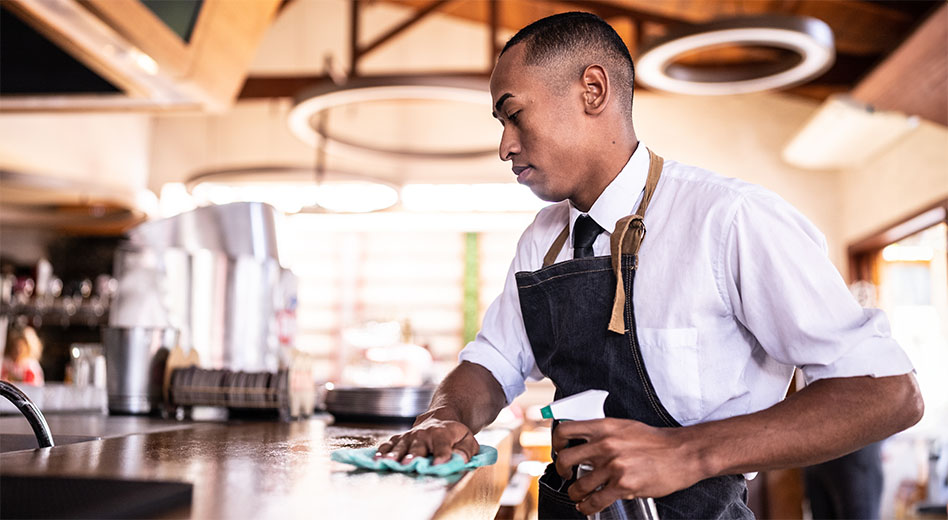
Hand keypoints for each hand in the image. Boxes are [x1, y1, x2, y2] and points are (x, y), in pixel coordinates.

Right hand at [375, 409, 478, 464]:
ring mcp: (410, 436)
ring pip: (401, 446)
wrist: (439, 417)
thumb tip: (459, 460)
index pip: (442, 445)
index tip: (439, 464)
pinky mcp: (400, 439)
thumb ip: (466, 450)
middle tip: (409, 464)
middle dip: (413, 455)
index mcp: (443, 433)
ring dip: (394, 454)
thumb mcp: (467, 439)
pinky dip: (382, 451)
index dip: (441, 454)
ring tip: (388, 463)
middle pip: (418, 446)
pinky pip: (389, 444)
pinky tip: (376, 460)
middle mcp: (424, 434)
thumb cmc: (454, 434)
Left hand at [552, 418, 702, 514]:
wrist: (682, 453)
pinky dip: (587, 507)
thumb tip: (585, 442)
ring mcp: (613, 466)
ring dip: (575, 493)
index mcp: (604, 427)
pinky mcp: (623, 485)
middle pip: (565, 459)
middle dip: (561, 471)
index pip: (566, 430)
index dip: (556, 442)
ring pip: (578, 485)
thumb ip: (604, 433)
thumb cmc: (656, 441)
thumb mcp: (625, 427)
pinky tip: (588, 506)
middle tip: (566, 475)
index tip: (559, 450)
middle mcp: (605, 445)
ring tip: (579, 495)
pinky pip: (595, 501)